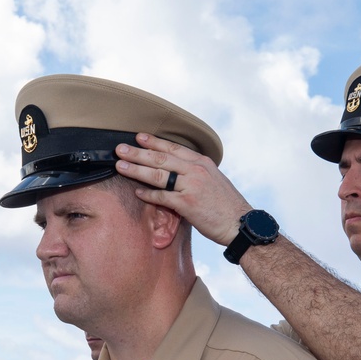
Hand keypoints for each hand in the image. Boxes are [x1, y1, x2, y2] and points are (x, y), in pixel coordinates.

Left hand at [115, 133, 252, 245]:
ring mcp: (191, 186)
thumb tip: (180, 172)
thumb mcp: (214, 180)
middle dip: (138, 152)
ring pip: (158, 175)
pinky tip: (137, 191)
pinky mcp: (187, 204)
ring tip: (120, 165)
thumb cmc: (227, 205)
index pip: (173, 148)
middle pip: (161, 158)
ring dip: (136, 169)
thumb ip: (197, 173)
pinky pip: (162, 197)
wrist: (241, 223)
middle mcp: (195, 170)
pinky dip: (148, 194)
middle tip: (120, 148)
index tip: (139, 137)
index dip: (154, 142)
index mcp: (202, 163)